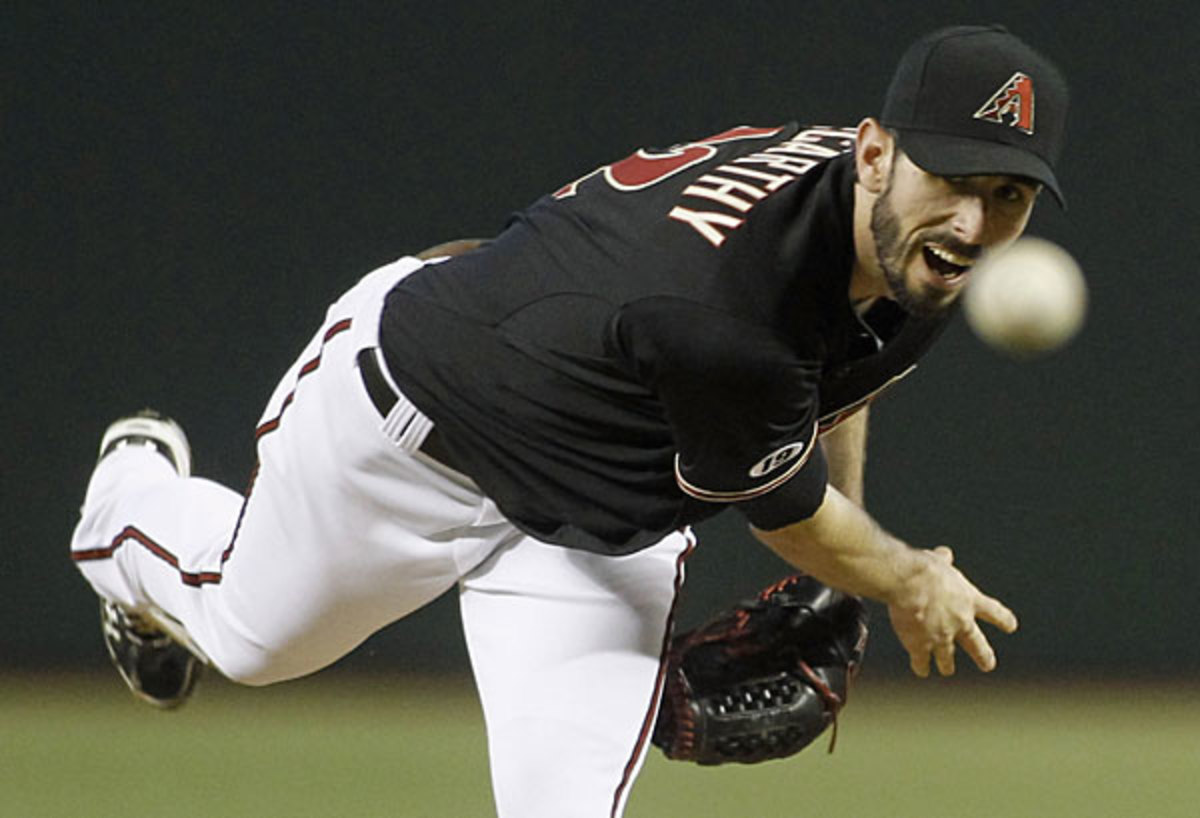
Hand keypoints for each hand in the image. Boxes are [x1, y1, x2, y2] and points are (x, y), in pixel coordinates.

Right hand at [886, 546, 1017, 676]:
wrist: (910, 584)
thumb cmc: (925, 569)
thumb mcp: (938, 561)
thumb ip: (944, 560)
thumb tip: (945, 554)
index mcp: (969, 600)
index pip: (993, 611)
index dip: (1002, 619)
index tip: (1011, 626)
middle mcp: (960, 622)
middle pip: (976, 644)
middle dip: (983, 656)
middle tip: (988, 665)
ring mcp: (941, 637)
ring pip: (947, 658)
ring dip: (947, 664)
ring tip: (947, 670)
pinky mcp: (920, 646)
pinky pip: (922, 661)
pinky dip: (921, 666)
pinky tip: (921, 670)